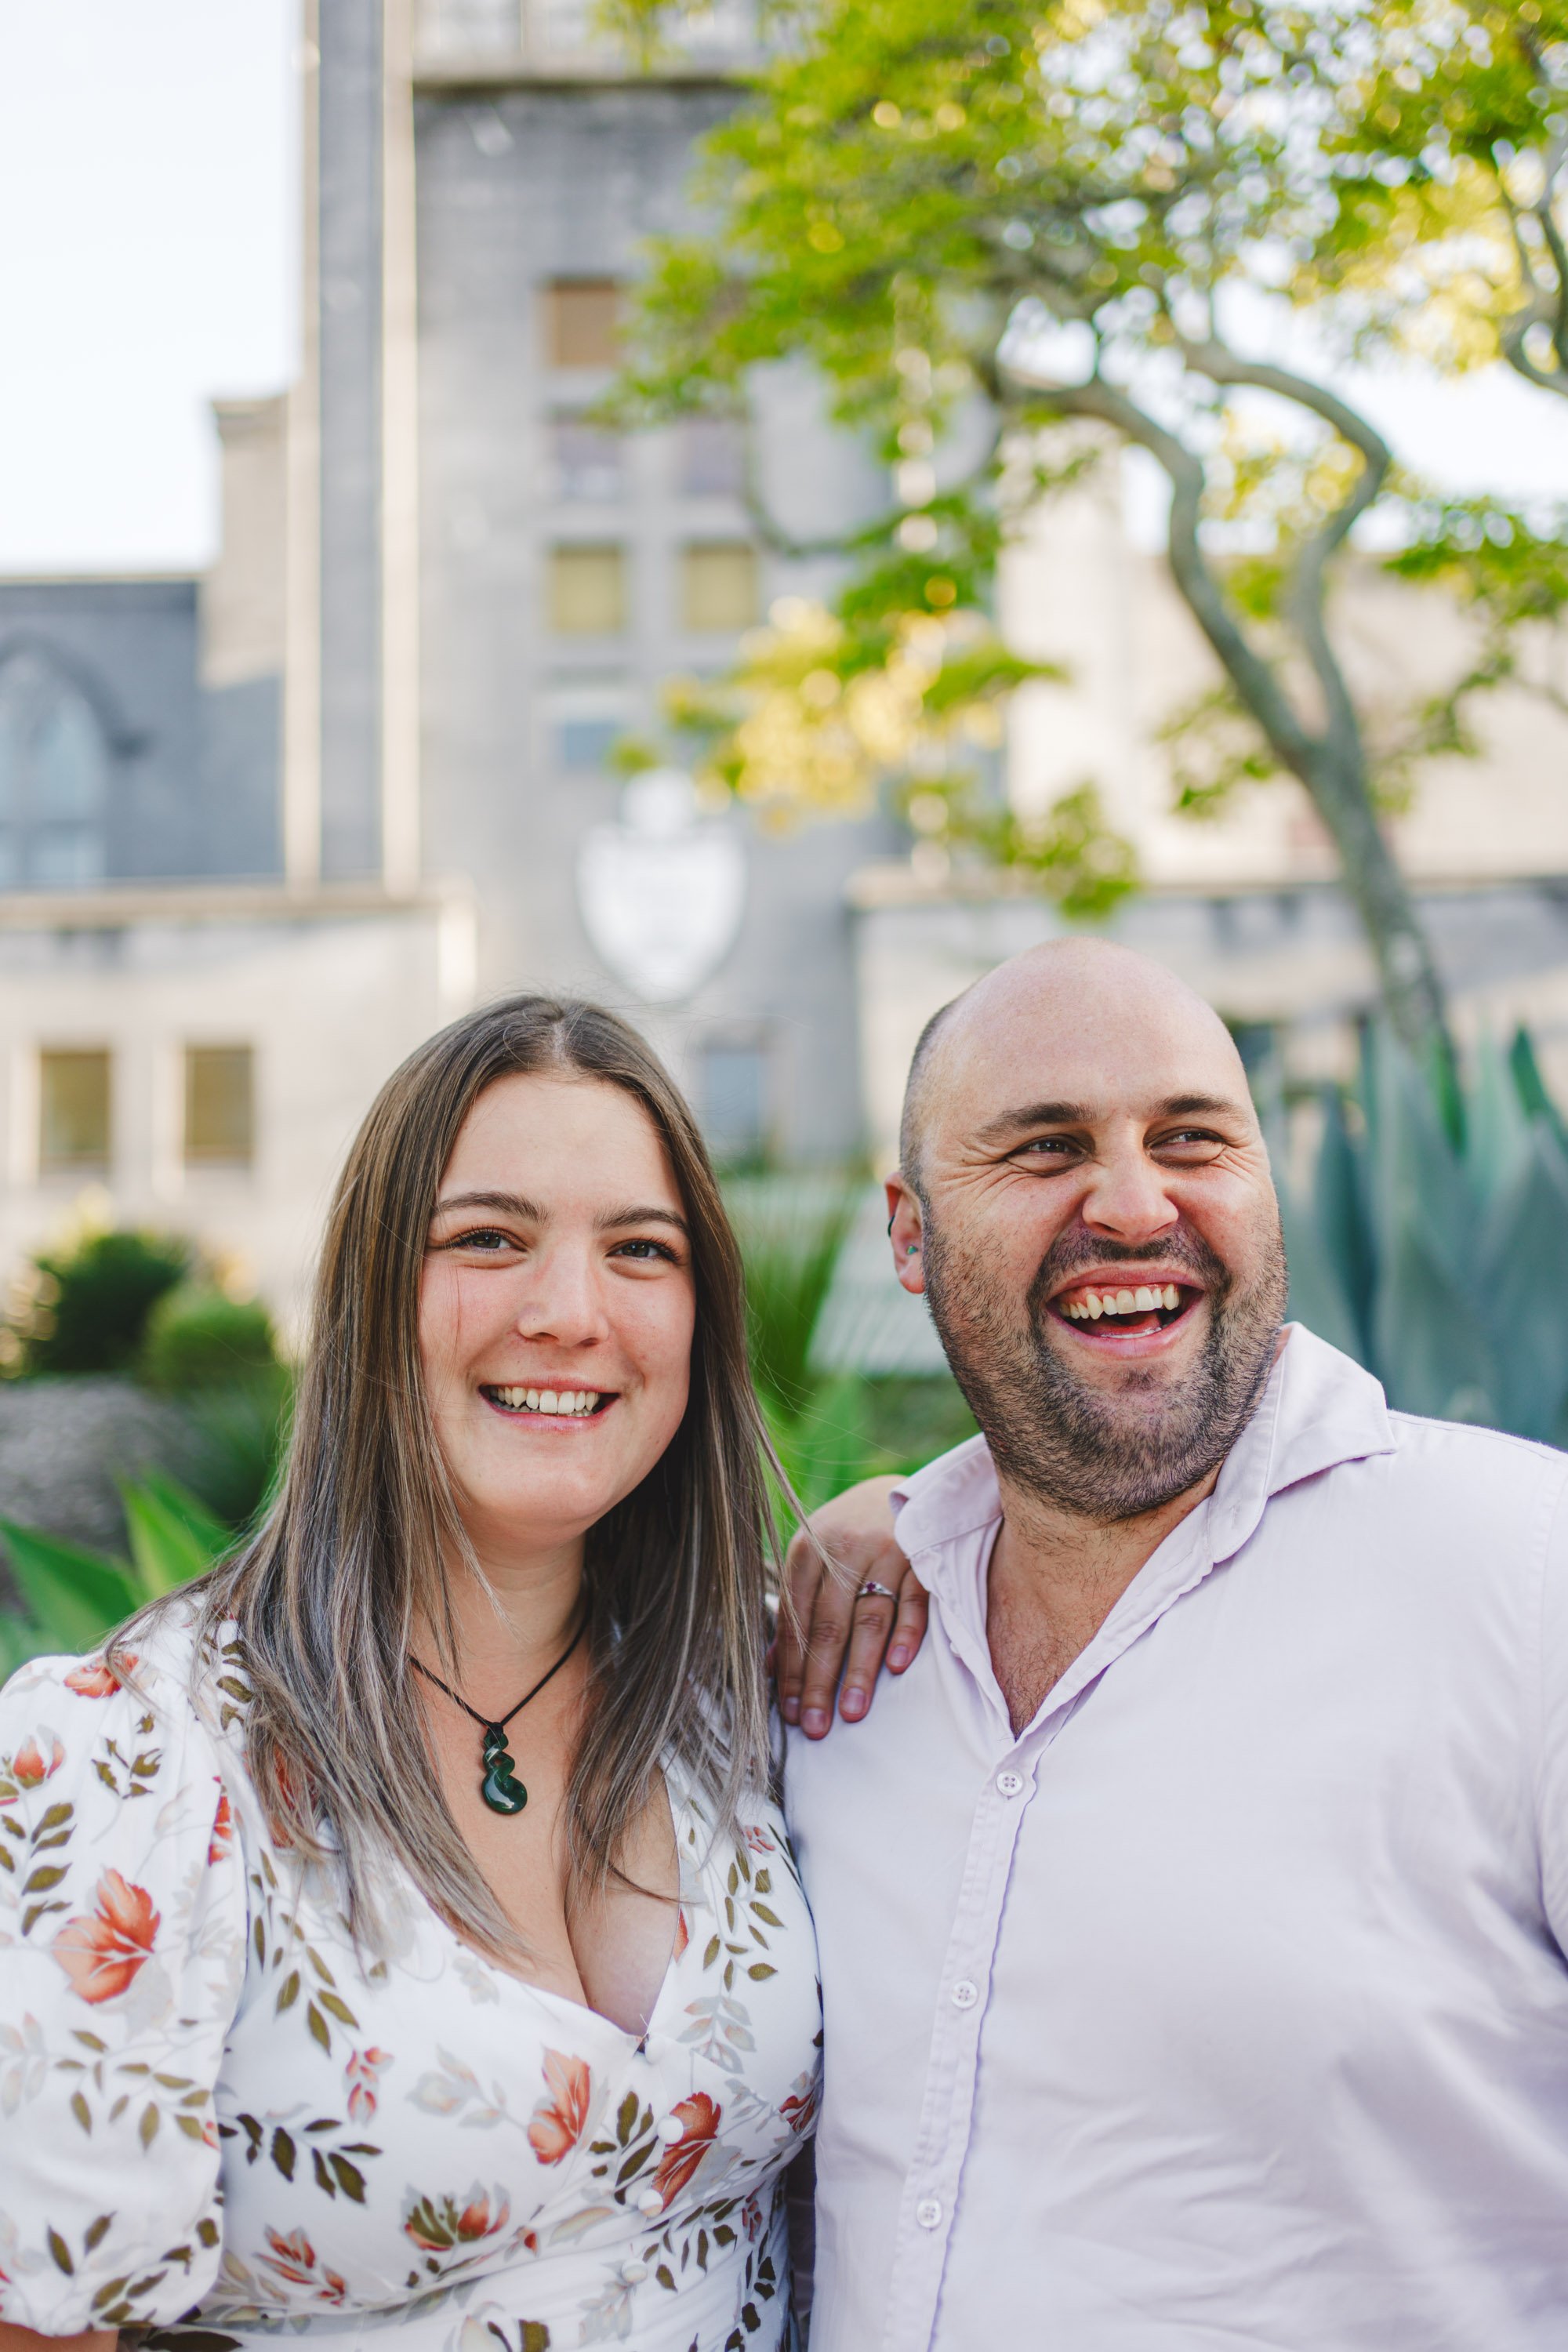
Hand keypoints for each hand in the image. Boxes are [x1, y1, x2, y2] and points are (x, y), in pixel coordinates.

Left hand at [774, 1475, 926, 1738]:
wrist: (898, 1489)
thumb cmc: (847, 1536)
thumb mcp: (814, 1560)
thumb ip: (796, 1610)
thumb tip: (770, 1668)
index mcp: (807, 1552)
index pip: (796, 1621)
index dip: (791, 1670)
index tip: (790, 1713)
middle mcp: (843, 1550)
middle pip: (828, 1625)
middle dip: (820, 1680)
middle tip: (816, 1726)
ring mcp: (886, 1551)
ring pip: (869, 1617)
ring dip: (860, 1668)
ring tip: (852, 1712)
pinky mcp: (923, 1555)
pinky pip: (915, 1600)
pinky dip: (907, 1632)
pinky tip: (897, 1667)